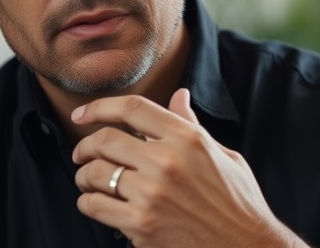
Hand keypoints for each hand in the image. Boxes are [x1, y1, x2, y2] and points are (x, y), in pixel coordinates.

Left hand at [71, 89, 306, 247]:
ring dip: (84, 176)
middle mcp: (167, 161)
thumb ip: (191, 125)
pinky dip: (88, 202)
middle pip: (104, 139)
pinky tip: (95, 202)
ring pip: (94, 173)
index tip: (82, 114)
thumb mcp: (222, 154)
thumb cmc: (238, 202)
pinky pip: (95, 206)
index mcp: (186, 138)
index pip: (131, 108)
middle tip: (81, 153)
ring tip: (87, 180)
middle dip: (85, 145)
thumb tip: (179, 95)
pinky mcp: (141, 224)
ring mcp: (152, 193)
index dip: (99, 107)